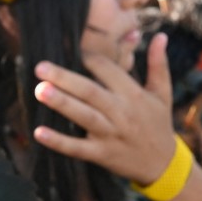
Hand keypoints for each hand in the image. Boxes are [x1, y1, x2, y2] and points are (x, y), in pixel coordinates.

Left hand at [32, 34, 178, 183]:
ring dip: (61, 103)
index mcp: (133, 94)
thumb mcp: (162, 93)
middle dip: (65, 78)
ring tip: (39, 90)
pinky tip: (38, 132)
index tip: (68, 49)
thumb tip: (160, 35)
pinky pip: (77, 148)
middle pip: (90, 91)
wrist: (163, 165)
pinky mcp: (101, 154)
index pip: (107, 70)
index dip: (88, 58)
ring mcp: (110, 135)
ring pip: (83, 116)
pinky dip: (58, 141)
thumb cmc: (158, 124)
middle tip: (40, 67)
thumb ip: (158, 64)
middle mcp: (121, 112)